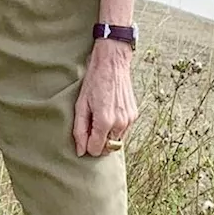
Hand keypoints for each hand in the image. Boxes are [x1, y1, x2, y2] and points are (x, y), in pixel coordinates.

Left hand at [73, 40, 137, 156]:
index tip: (84, 134)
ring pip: (117, 142)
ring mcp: (129, 120)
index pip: (96, 150)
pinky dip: (115, 129)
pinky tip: (109, 114)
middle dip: (98, 143)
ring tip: (100, 118)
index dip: (87, 145)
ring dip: (107, 137)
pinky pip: (124, 132)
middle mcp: (120, 124)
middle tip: (91, 127)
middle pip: (108, 149)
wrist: (112, 63)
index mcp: (105, 122)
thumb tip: (80, 151)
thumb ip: (80, 130)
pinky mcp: (134, 115)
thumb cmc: (94, 82)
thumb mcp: (81, 105)